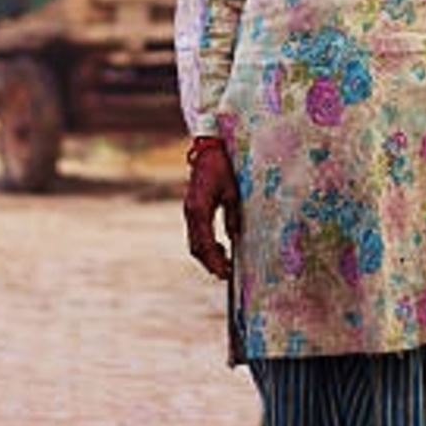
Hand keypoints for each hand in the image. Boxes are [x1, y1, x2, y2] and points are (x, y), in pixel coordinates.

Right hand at [183, 143, 241, 281]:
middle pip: (197, 247)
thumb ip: (233, 216)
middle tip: (226, 274)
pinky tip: (220, 247)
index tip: (226, 273)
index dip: (215, 261)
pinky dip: (205, 244)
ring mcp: (189, 212)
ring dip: (207, 256)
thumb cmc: (221, 168)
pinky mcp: (191, 209)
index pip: (206, 243)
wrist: (206, 151)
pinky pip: (195, 233)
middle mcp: (191, 213)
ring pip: (194, 242)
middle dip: (210, 263)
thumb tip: (235, 237)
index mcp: (200, 209)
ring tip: (224, 263)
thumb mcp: (233, 192)